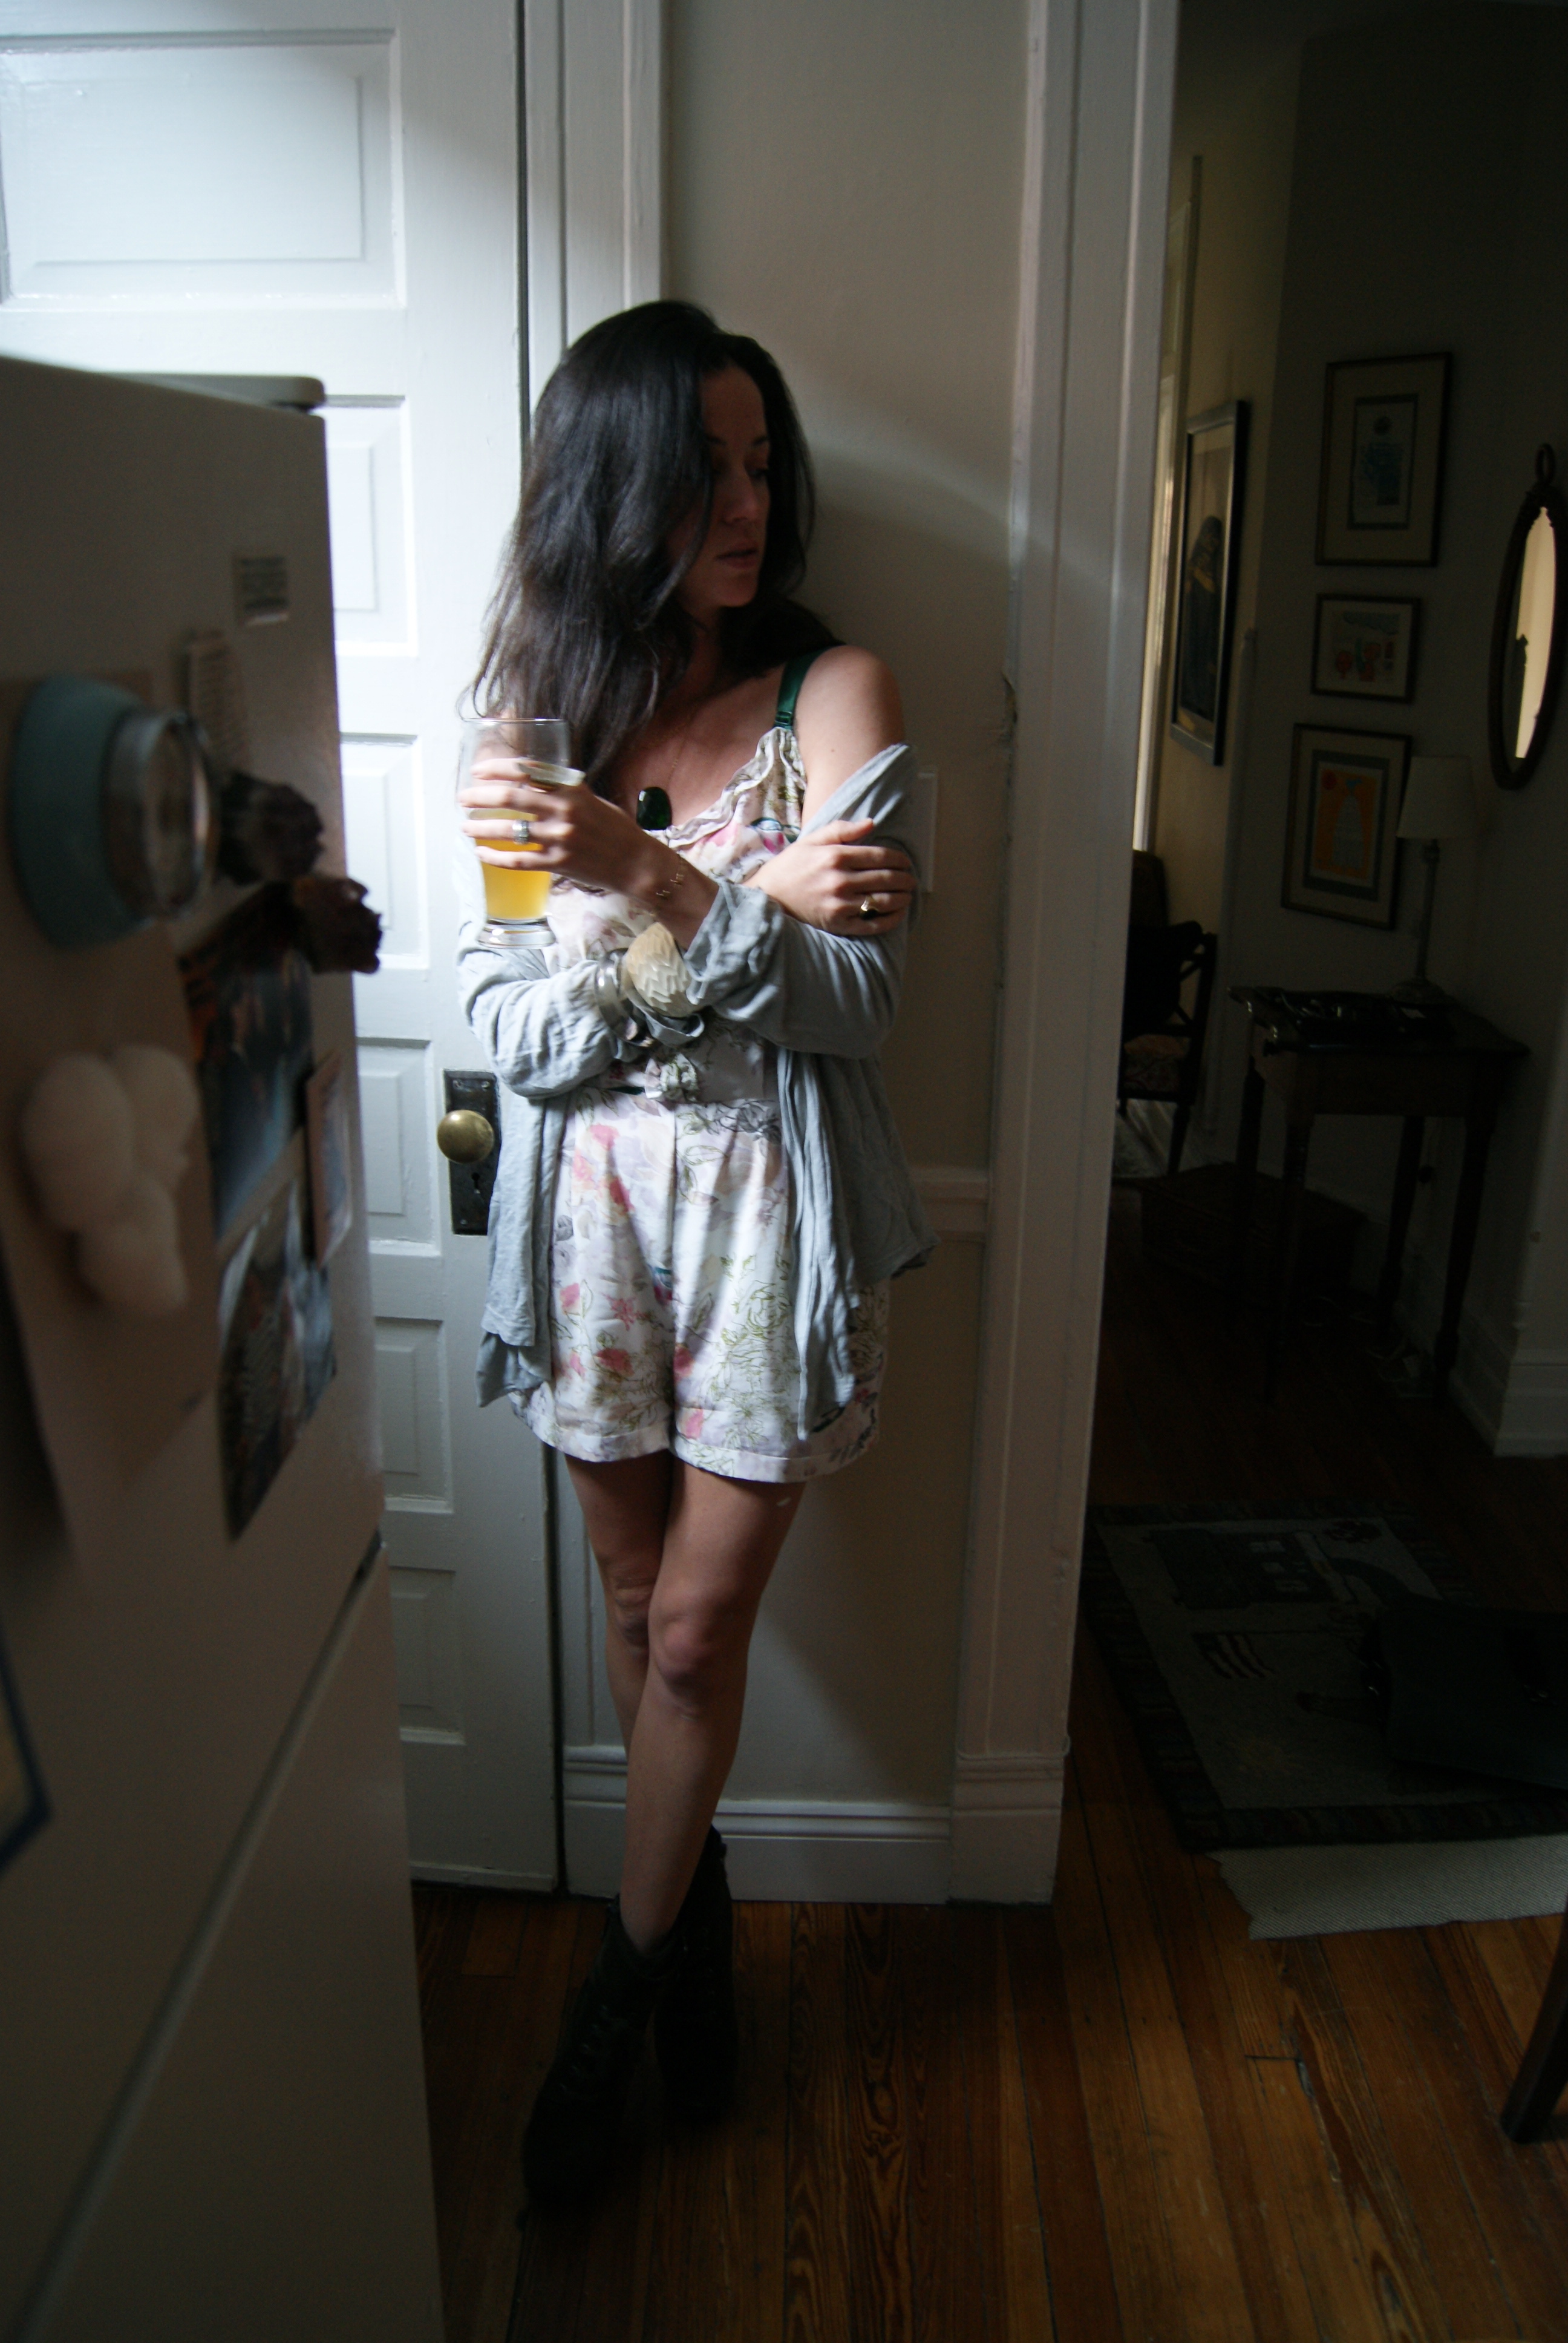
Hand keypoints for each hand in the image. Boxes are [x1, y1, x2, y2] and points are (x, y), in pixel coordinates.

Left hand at [459, 760, 716, 944]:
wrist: (637, 863)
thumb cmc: (615, 829)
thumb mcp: (592, 799)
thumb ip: (562, 791)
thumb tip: (530, 783)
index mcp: (572, 789)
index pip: (526, 770)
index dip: (496, 768)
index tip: (477, 771)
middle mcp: (564, 811)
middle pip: (510, 796)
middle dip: (480, 796)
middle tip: (463, 798)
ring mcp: (560, 839)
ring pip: (509, 830)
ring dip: (481, 827)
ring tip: (466, 826)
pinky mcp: (558, 864)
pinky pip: (517, 860)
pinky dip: (495, 857)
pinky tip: (481, 854)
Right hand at [746, 820, 915, 934]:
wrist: (767, 898)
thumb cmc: (790, 867)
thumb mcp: (812, 841)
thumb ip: (842, 830)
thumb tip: (872, 824)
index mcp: (835, 856)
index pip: (880, 856)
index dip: (899, 859)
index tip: (906, 862)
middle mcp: (840, 880)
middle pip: (885, 878)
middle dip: (904, 878)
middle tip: (911, 879)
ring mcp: (839, 904)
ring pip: (882, 901)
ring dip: (902, 898)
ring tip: (908, 895)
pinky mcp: (837, 924)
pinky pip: (872, 924)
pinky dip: (890, 920)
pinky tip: (898, 915)